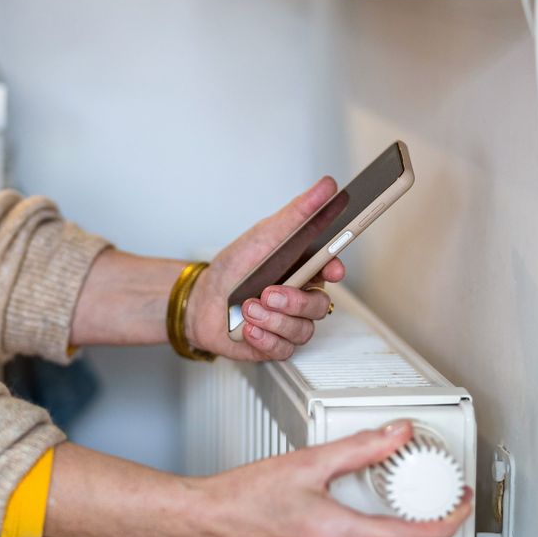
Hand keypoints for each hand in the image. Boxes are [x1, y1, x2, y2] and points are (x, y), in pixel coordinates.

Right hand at [186, 421, 470, 536]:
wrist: (213, 522)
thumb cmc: (246, 496)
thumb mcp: (308, 461)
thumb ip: (359, 447)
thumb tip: (397, 434)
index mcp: (336, 535)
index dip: (447, 521)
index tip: (458, 503)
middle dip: (441, 536)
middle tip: (449, 508)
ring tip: (429, 530)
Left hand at [187, 177, 344, 361]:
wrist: (201, 300)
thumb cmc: (235, 267)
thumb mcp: (264, 234)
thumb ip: (297, 213)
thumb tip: (326, 187)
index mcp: (302, 268)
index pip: (332, 270)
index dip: (336, 270)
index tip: (332, 269)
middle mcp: (299, 297)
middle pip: (320, 305)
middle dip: (294, 301)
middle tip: (269, 293)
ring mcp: (288, 323)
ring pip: (303, 330)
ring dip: (273, 319)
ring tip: (248, 308)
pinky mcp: (274, 344)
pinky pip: (284, 349)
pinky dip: (264, 337)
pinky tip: (248, 328)